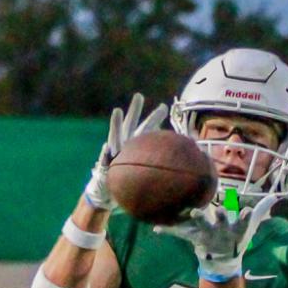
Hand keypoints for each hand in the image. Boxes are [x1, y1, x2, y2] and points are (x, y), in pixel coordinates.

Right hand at [83, 93, 167, 209]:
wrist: (108, 191)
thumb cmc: (130, 180)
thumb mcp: (147, 173)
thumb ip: (161, 168)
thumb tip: (184, 169)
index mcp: (135, 144)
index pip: (147, 128)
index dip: (155, 118)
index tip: (165, 107)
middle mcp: (124, 144)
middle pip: (131, 124)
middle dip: (135, 110)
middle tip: (139, 95)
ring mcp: (113, 152)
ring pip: (115, 135)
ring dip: (116, 124)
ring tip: (117, 111)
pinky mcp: (104, 163)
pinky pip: (104, 157)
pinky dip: (105, 152)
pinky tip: (106, 146)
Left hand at [164, 196, 274, 276]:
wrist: (222, 260)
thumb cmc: (235, 238)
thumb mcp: (249, 227)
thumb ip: (261, 211)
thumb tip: (276, 197)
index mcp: (235, 229)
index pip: (243, 222)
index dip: (245, 216)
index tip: (246, 210)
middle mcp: (220, 232)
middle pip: (221, 224)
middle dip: (220, 217)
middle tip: (221, 210)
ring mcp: (206, 235)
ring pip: (200, 227)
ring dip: (196, 221)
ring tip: (193, 212)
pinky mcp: (192, 237)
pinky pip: (178, 233)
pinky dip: (167, 230)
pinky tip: (155, 229)